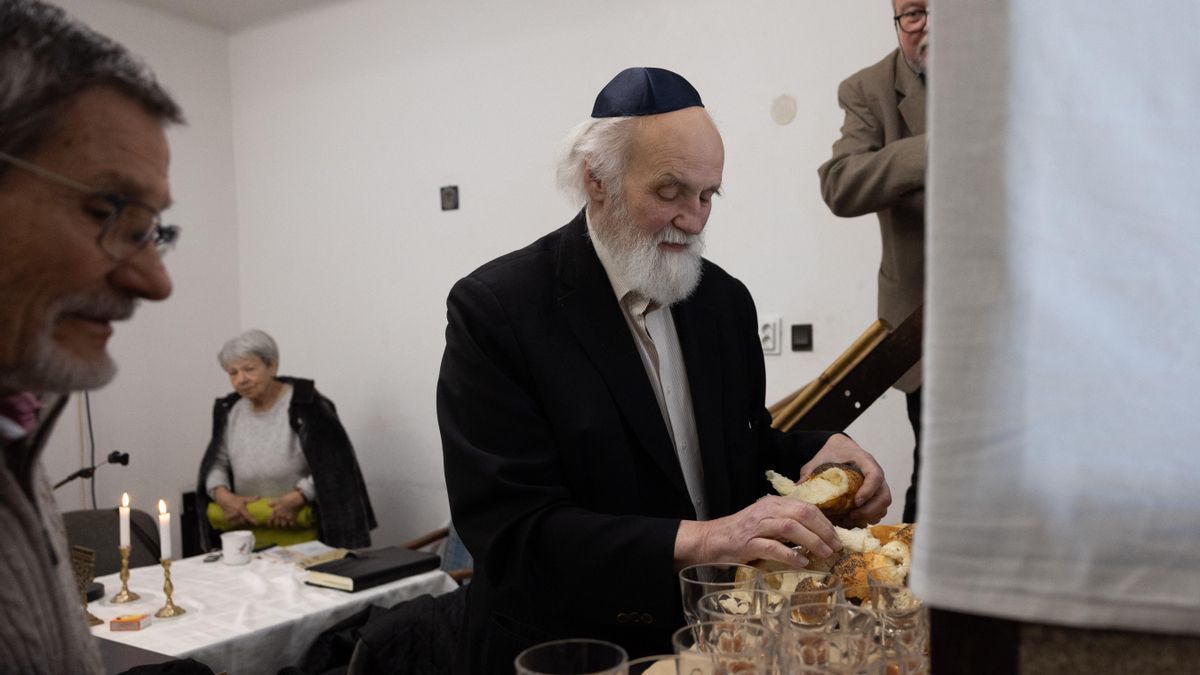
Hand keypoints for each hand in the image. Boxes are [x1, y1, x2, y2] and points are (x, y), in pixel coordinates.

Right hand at [213, 487, 258, 526]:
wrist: (224, 499)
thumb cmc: (235, 499)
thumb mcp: (243, 498)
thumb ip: (251, 499)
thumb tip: (259, 497)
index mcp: (240, 509)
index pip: (247, 516)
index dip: (252, 520)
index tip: (256, 523)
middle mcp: (235, 514)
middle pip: (243, 521)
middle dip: (247, 521)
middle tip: (251, 521)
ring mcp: (230, 517)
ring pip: (238, 523)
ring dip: (242, 523)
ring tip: (245, 521)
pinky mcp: (227, 519)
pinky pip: (233, 523)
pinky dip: (236, 523)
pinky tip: (238, 521)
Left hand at [267, 489, 305, 527]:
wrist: (296, 499)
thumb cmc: (287, 498)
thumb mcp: (279, 499)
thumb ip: (274, 503)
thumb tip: (268, 505)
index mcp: (276, 511)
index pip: (271, 520)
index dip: (270, 523)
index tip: (270, 525)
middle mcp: (280, 516)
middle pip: (277, 524)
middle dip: (277, 525)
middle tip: (279, 524)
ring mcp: (286, 517)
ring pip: (283, 525)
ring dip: (284, 525)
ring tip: (285, 524)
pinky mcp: (293, 518)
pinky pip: (291, 524)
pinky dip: (291, 524)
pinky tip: (292, 523)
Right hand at [675, 496, 841, 568]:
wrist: (711, 539)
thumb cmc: (741, 533)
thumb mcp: (765, 520)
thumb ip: (785, 521)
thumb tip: (816, 532)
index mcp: (772, 503)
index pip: (806, 507)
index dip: (825, 521)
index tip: (836, 536)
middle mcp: (766, 511)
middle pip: (802, 514)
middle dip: (823, 530)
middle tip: (835, 546)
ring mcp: (756, 526)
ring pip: (791, 527)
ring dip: (812, 541)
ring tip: (824, 553)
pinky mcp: (748, 543)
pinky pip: (773, 547)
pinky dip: (790, 555)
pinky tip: (801, 562)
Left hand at [799, 433, 890, 524]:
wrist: (840, 449)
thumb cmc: (830, 454)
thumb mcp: (818, 460)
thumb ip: (809, 472)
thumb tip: (798, 488)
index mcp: (864, 461)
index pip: (875, 475)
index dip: (868, 491)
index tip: (855, 501)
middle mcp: (875, 473)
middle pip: (884, 496)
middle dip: (869, 510)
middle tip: (851, 516)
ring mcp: (878, 486)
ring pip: (883, 506)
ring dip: (869, 516)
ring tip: (850, 519)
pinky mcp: (875, 495)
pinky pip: (879, 511)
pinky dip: (868, 518)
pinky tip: (852, 520)